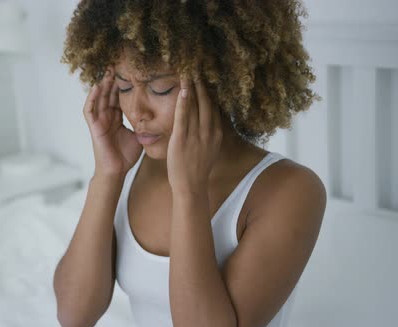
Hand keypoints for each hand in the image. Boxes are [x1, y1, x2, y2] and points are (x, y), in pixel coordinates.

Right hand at [83, 67, 142, 177]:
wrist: (116, 171)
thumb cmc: (126, 156)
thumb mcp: (139, 135)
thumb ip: (144, 124)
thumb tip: (159, 116)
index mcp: (117, 118)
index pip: (119, 97)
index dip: (123, 85)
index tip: (130, 71)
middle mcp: (107, 117)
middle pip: (108, 94)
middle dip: (112, 79)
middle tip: (117, 64)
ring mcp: (99, 121)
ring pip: (99, 98)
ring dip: (102, 84)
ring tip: (107, 71)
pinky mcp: (94, 127)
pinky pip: (90, 110)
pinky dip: (92, 98)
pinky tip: (97, 87)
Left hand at [167, 76, 223, 194]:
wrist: (191, 187)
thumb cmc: (197, 169)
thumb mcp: (209, 149)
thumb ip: (209, 133)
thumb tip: (208, 121)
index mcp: (216, 133)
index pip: (214, 107)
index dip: (210, 91)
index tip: (207, 77)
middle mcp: (209, 132)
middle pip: (207, 103)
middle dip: (203, 85)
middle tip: (198, 67)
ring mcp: (196, 136)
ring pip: (195, 106)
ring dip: (192, 88)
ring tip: (189, 72)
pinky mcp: (182, 140)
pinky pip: (183, 117)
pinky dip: (183, 102)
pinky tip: (182, 90)